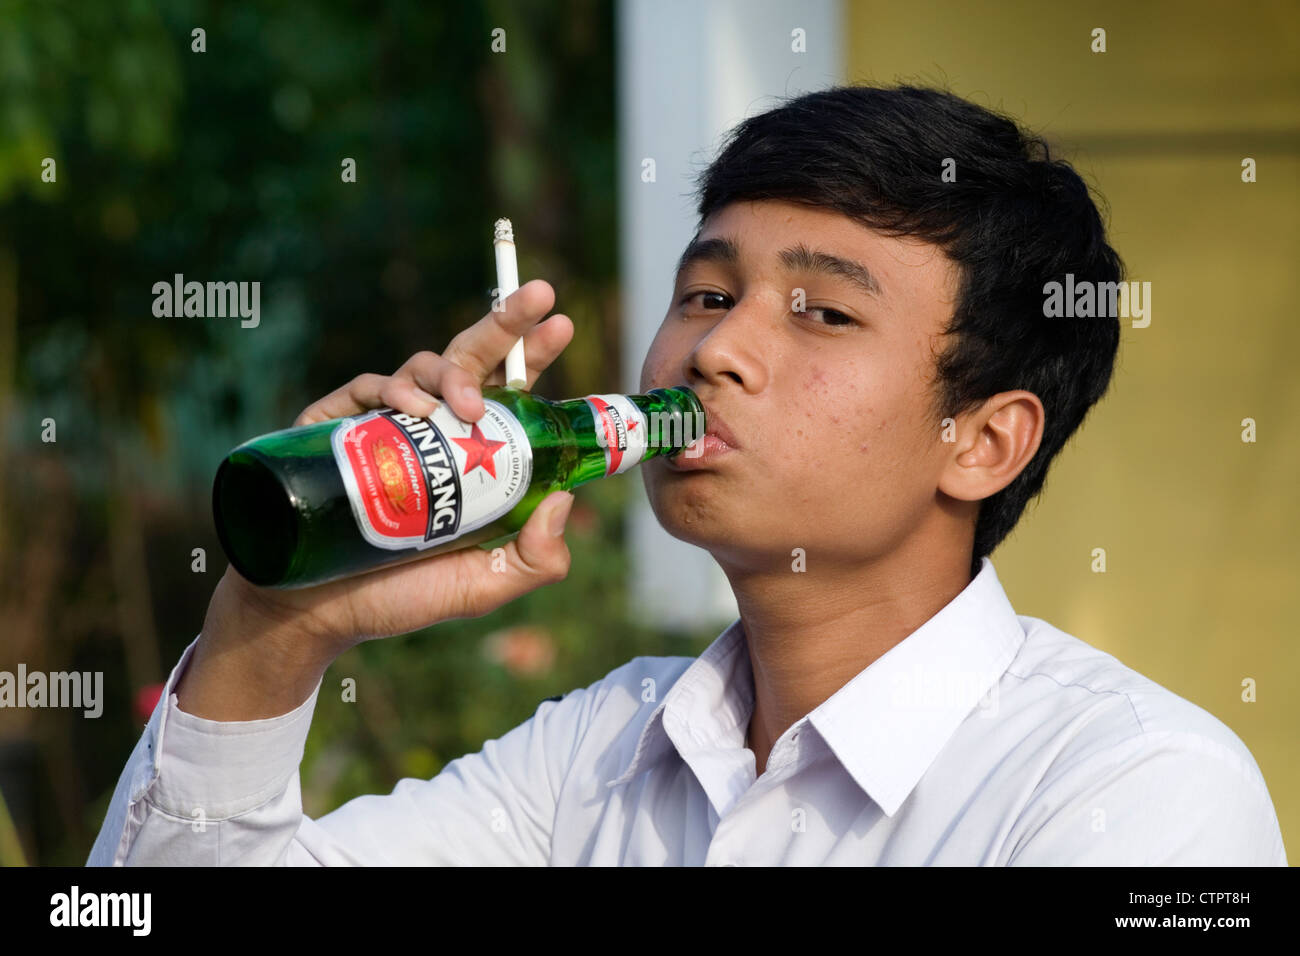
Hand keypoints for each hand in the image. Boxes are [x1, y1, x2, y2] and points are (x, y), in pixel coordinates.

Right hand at [205, 279, 576, 664]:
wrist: (312, 615)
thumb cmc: (398, 598)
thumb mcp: (483, 586)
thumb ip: (535, 559)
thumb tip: (565, 499)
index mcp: (470, 458)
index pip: (510, 395)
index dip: (533, 356)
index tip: (561, 323)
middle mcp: (430, 433)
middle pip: (470, 361)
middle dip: (506, 322)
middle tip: (539, 296)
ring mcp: (382, 427)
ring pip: (423, 368)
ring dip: (454, 374)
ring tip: (470, 407)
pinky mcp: (335, 430)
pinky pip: (367, 389)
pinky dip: (393, 390)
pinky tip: (416, 411)